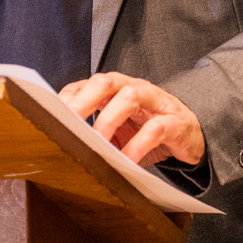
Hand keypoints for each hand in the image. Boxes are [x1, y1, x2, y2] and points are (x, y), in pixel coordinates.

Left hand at [60, 72, 204, 167]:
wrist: (191, 134)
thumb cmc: (149, 129)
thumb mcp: (120, 128)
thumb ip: (97, 130)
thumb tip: (65, 144)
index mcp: (117, 88)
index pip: (87, 84)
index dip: (69, 96)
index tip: (51, 113)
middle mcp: (134, 88)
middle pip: (106, 82)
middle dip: (84, 100)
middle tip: (69, 122)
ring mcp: (155, 102)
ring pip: (130, 97)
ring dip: (109, 119)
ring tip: (98, 143)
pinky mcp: (174, 122)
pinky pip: (155, 128)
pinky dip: (138, 145)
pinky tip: (127, 160)